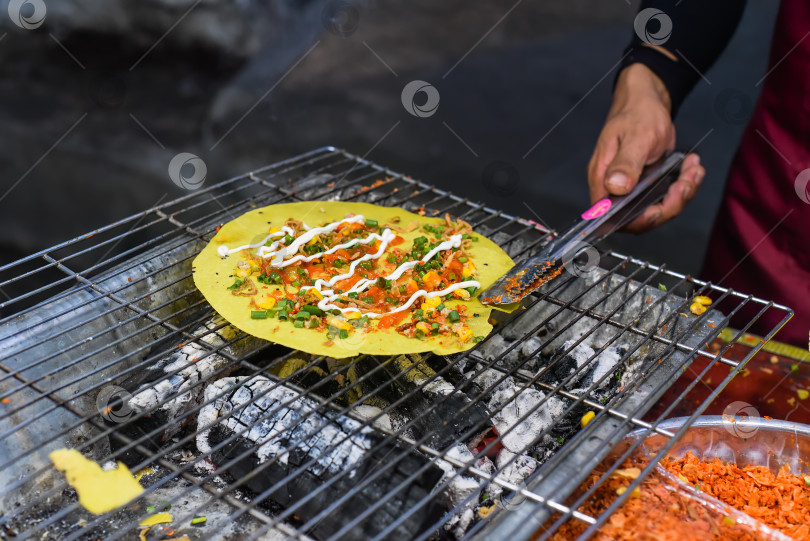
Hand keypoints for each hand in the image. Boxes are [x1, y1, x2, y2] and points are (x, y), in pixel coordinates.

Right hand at [587, 63, 704, 232]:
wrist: (648, 100)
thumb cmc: (636, 113)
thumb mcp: (635, 137)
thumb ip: (625, 163)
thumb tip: (615, 187)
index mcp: (603, 179)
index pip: (612, 216)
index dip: (637, 220)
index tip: (658, 209)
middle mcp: (615, 188)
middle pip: (639, 218)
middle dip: (668, 206)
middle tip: (685, 184)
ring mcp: (632, 188)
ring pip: (657, 209)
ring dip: (681, 194)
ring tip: (693, 171)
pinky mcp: (648, 185)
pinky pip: (666, 197)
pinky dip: (684, 185)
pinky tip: (691, 168)